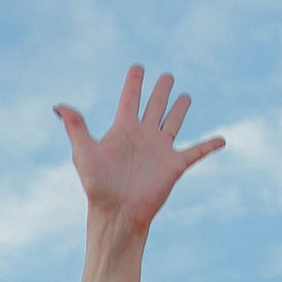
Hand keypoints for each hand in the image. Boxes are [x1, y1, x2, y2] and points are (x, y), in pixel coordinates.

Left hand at [56, 66, 223, 234]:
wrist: (116, 214)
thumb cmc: (98, 186)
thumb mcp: (84, 152)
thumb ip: (76, 127)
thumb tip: (59, 106)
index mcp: (123, 130)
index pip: (130, 98)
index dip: (134, 82)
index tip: (138, 67)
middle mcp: (143, 136)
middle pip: (155, 105)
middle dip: (161, 90)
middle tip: (167, 76)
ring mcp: (160, 149)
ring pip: (174, 122)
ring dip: (180, 109)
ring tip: (185, 97)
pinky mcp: (174, 165)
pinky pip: (196, 152)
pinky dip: (210, 145)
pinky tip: (222, 139)